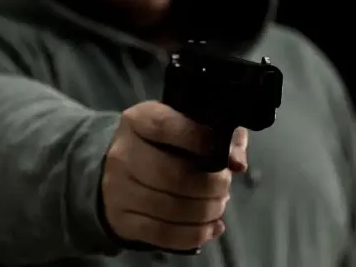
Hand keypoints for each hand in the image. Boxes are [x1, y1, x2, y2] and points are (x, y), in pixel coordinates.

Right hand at [102, 101, 247, 250]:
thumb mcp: (189, 126)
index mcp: (138, 121)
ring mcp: (118, 190)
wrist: (123, 169)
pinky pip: (163, 234)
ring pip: (171, 209)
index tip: (221, 151)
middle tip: (225, 187)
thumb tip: (237, 163)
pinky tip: (211, 228)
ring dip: (206, 212)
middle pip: (174, 176)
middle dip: (211, 186)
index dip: (200, 139)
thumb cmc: (164, 143)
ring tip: (218, 205)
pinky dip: (194, 234)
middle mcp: (122, 154)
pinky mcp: (122, 220)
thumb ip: (220, 135)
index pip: (167, 127)